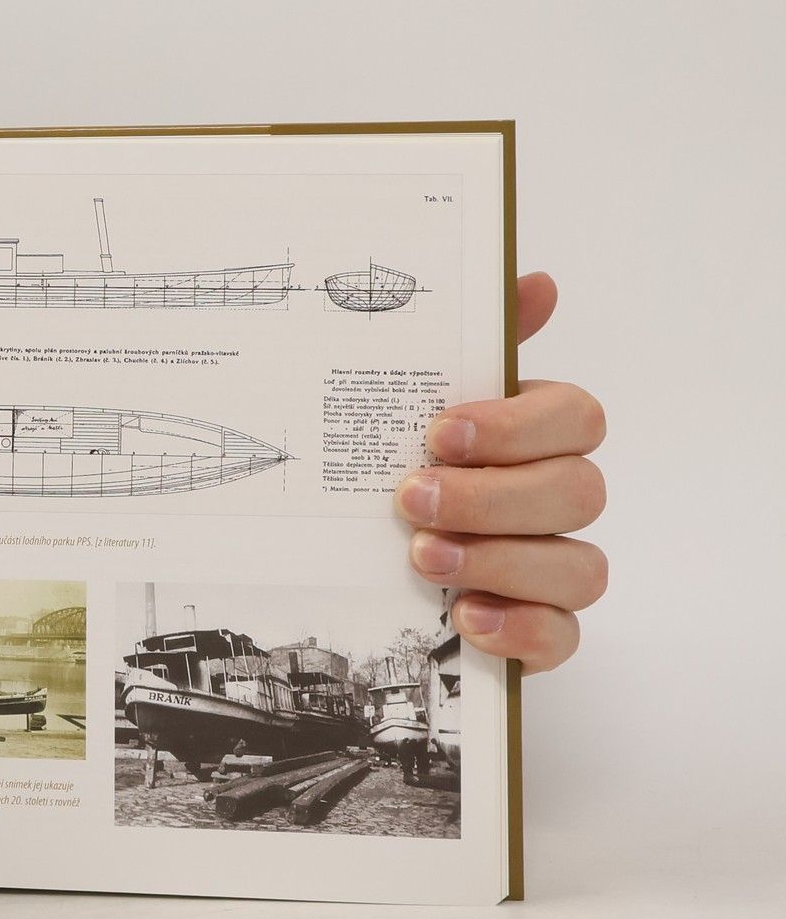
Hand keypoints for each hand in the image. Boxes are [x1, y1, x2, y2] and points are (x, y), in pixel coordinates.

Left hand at [394, 272, 606, 672]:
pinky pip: (564, 636)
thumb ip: (468, 342)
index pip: (576, 416)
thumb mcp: (405, 394)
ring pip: (580, 567)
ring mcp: (553, 566)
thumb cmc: (389, 457)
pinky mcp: (539, 628)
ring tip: (423, 558)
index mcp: (535, 431)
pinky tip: (465, 616)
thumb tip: (535, 282)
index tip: (438, 432)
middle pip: (578, 492)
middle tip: (412, 499)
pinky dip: (520, 629)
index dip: (515, 425)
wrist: (339, 549)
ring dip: (501, 562)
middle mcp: (555, 495)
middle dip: (494, 498)